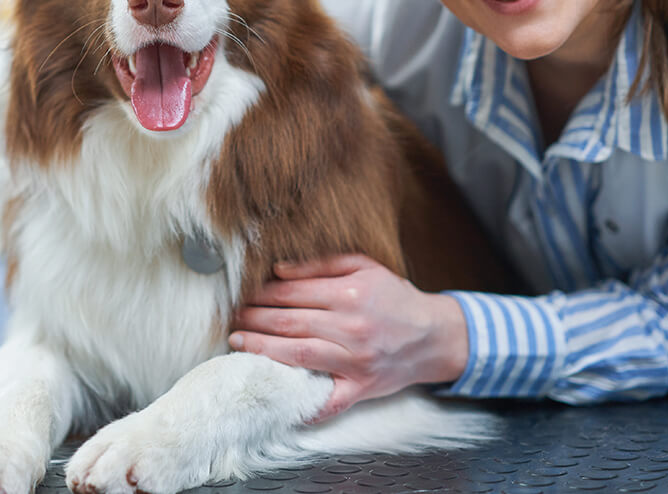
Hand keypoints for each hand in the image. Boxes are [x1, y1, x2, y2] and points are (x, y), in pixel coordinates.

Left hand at [229, 253, 468, 420]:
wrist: (434, 336)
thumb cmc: (395, 298)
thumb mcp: (365, 267)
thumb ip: (321, 264)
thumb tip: (279, 270)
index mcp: (350, 294)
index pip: (293, 292)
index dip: (262, 294)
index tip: (244, 294)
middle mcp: (352, 327)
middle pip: (289, 322)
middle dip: (254, 318)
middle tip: (233, 316)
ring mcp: (355, 361)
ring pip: (297, 355)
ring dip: (262, 348)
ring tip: (238, 341)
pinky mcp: (361, 388)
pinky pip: (328, 400)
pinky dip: (303, 402)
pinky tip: (275, 395)